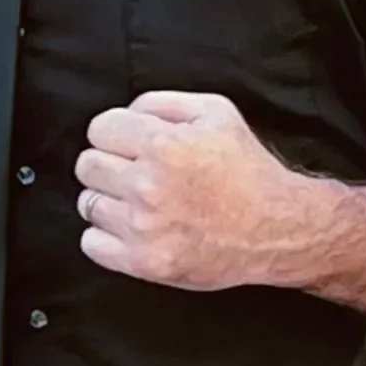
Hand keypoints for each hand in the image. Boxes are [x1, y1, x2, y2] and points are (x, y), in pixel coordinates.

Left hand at [74, 92, 319, 290]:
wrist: (278, 229)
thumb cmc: (248, 171)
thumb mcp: (214, 112)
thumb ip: (160, 103)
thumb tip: (125, 112)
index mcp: (163, 144)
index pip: (98, 129)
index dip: (115, 134)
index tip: (129, 145)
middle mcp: (148, 185)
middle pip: (87, 165)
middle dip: (109, 165)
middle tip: (135, 174)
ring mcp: (143, 226)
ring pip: (87, 203)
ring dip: (109, 201)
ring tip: (139, 203)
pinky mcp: (144, 262)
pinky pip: (91, 244)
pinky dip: (105, 237)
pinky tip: (132, 229)